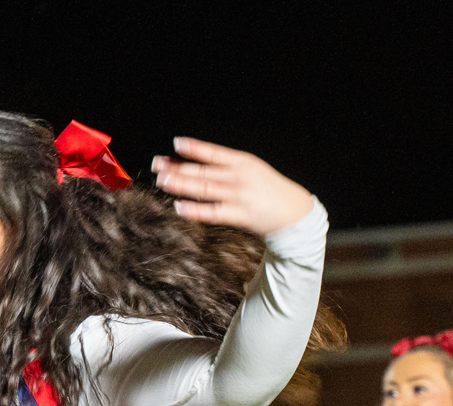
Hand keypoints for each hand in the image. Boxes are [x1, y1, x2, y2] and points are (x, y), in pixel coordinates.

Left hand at [150, 139, 313, 234]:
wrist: (293, 212)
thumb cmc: (266, 189)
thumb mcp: (250, 169)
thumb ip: (224, 167)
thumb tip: (192, 163)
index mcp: (242, 162)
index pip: (214, 153)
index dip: (195, 148)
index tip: (176, 143)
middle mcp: (240, 177)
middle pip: (204, 171)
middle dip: (179, 168)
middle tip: (159, 165)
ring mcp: (239, 196)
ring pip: (205, 189)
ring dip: (182, 185)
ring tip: (163, 181)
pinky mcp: (240, 215)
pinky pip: (213, 212)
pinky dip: (195, 210)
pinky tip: (179, 207)